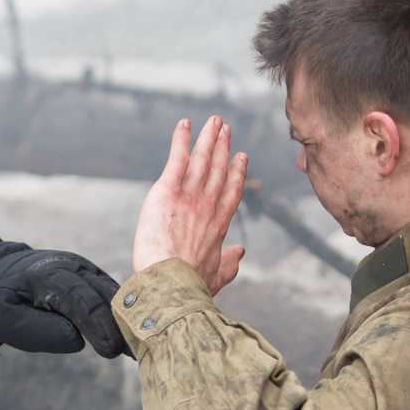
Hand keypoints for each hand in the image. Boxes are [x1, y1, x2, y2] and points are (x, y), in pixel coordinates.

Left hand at [0, 242, 127, 356]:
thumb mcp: (3, 319)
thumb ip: (37, 331)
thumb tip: (77, 340)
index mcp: (47, 275)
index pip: (81, 300)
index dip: (98, 326)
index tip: (111, 351)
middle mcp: (70, 266)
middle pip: (105, 295)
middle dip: (122, 325)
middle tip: (136, 353)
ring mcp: (83, 268)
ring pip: (114, 292)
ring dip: (129, 319)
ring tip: (141, 347)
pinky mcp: (90, 275)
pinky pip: (113, 291)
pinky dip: (124, 311)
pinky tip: (134, 333)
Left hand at [130, 116, 246, 296]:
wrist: (171, 283)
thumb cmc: (191, 287)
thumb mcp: (216, 278)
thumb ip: (229, 265)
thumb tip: (240, 253)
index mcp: (218, 226)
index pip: (231, 193)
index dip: (236, 173)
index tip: (241, 158)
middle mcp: (207, 206)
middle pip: (218, 170)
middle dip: (222, 147)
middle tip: (226, 129)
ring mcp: (189, 196)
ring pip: (202, 159)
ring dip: (208, 138)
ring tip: (214, 122)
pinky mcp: (167, 190)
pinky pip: (176, 157)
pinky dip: (181, 139)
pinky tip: (185, 124)